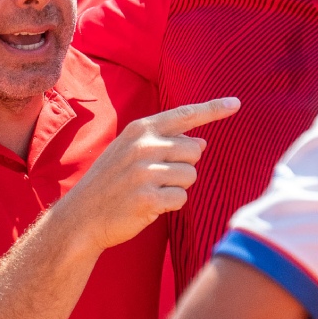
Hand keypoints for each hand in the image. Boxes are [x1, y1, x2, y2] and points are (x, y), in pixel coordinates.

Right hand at [57, 98, 239, 253]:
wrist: (81, 215)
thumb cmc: (110, 182)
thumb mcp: (130, 152)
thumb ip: (165, 142)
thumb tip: (202, 141)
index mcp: (140, 130)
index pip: (184, 115)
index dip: (213, 109)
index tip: (236, 103)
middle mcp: (143, 146)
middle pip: (195, 150)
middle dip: (184, 165)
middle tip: (157, 177)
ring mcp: (145, 172)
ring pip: (190, 176)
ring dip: (176, 187)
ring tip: (149, 191)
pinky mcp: (148, 198)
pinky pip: (181, 198)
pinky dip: (171, 204)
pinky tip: (149, 205)